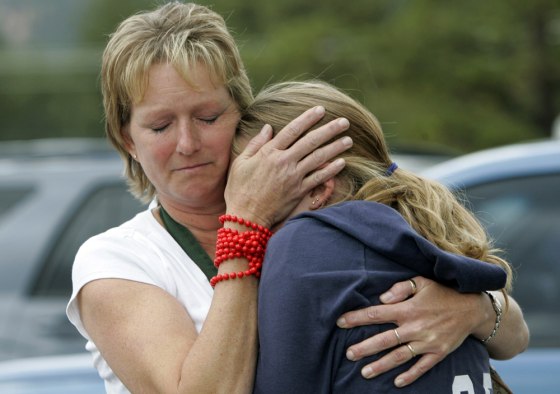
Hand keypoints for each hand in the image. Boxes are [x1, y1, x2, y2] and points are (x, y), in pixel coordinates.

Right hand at [225, 106, 351, 226]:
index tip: (320, 110)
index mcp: (269, 152)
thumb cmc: (240, 189)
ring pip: (318, 158)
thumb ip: (255, 144)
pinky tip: (342, 162)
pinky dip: (331, 170)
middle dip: (329, 129)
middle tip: (344, 121)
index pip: (292, 130)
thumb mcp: (241, 163)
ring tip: (348, 139)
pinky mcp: (299, 191)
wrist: (247, 217)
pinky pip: (319, 178)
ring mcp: (293, 177)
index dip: (308, 118)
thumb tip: (268, 128)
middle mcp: (284, 162)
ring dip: (335, 147)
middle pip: (311, 141)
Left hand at [336, 276, 482, 386]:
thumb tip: (381, 299)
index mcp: (408, 309)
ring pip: (399, 356)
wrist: (472, 308)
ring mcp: (427, 342)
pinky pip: (422, 367)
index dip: (357, 318)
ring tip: (364, 372)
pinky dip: (410, 375)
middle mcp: (415, 327)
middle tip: (348, 354)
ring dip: (381, 365)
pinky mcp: (439, 353)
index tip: (340, 322)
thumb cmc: (442, 293)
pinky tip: (397, 382)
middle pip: (384, 340)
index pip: (376, 314)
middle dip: (364, 348)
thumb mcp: (422, 282)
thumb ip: (400, 289)